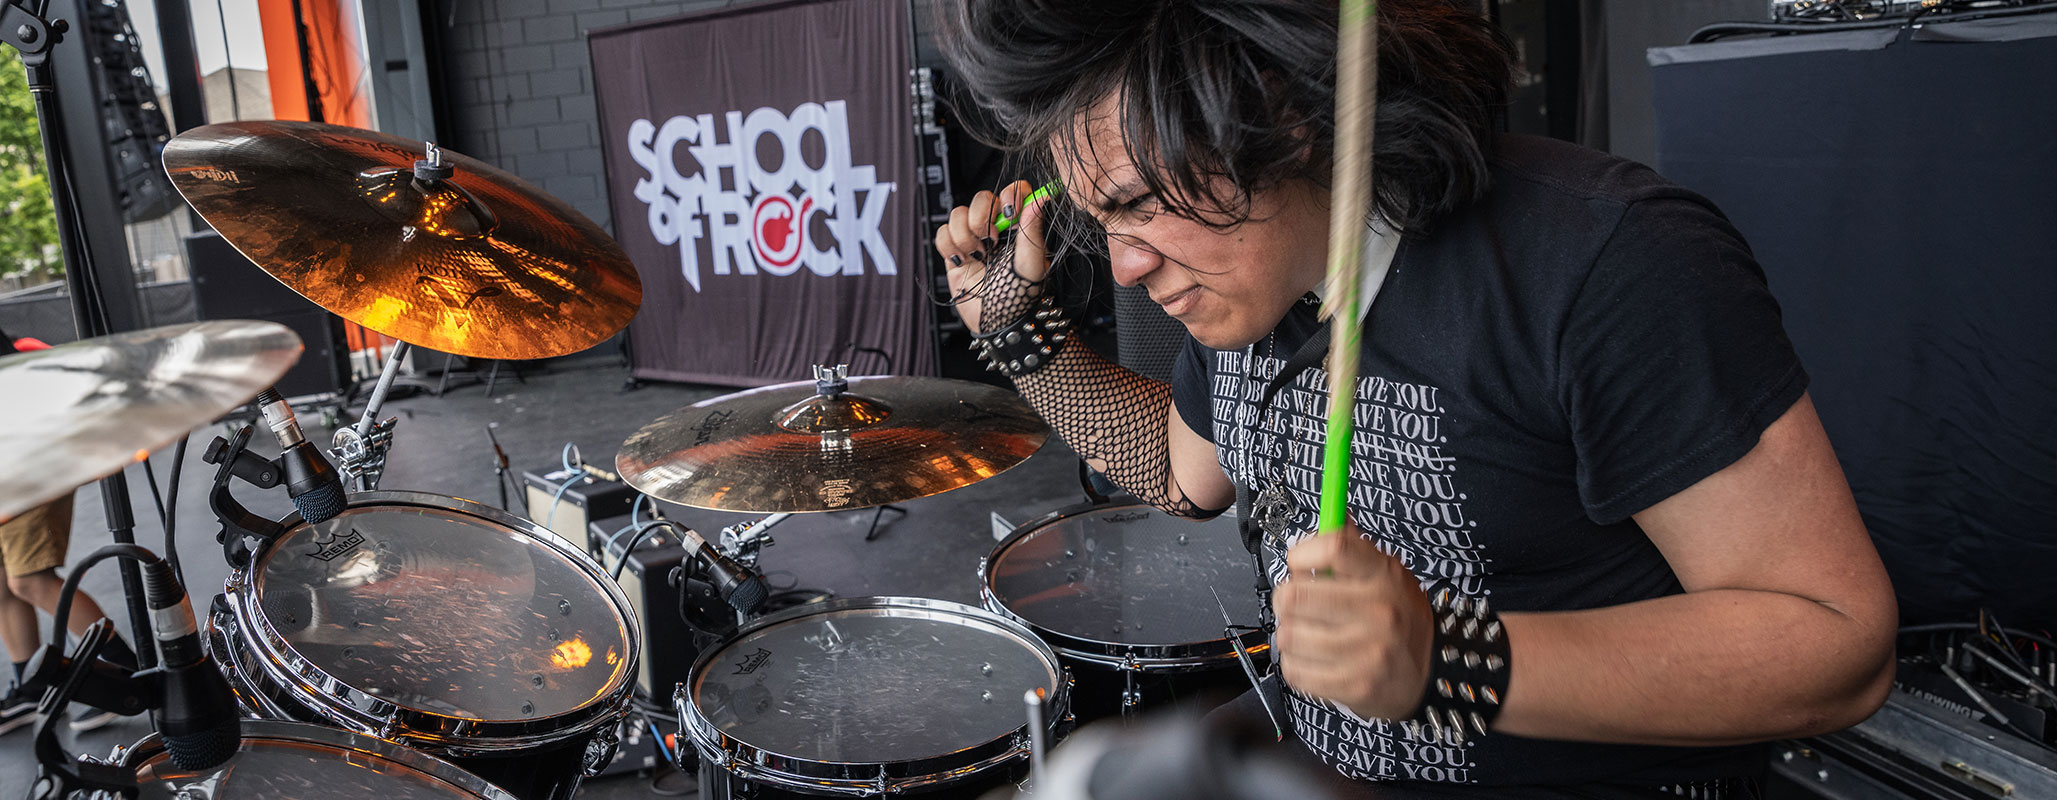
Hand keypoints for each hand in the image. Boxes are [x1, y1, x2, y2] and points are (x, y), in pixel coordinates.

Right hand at [933, 181, 1052, 334]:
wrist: (1000, 324)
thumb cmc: (1022, 297)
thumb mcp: (1033, 262)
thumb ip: (1033, 228)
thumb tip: (1042, 198)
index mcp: (1020, 227)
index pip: (1014, 192)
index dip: (1009, 195)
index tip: (1009, 213)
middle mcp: (996, 230)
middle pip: (981, 198)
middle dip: (981, 216)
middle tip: (990, 240)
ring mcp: (974, 241)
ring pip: (958, 214)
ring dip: (964, 234)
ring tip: (977, 255)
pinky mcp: (954, 254)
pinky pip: (942, 233)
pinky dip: (949, 245)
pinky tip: (962, 261)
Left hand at [1274, 526, 1434, 719]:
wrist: (1429, 678)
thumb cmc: (1399, 621)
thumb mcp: (1388, 576)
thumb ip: (1356, 549)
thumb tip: (1334, 511)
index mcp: (1385, 576)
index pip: (1334, 546)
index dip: (1301, 552)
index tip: (1298, 562)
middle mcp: (1378, 611)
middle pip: (1295, 594)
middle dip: (1285, 599)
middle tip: (1297, 604)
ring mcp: (1367, 651)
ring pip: (1288, 634)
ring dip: (1290, 635)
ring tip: (1309, 635)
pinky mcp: (1355, 685)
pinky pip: (1294, 670)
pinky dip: (1296, 665)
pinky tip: (1314, 660)